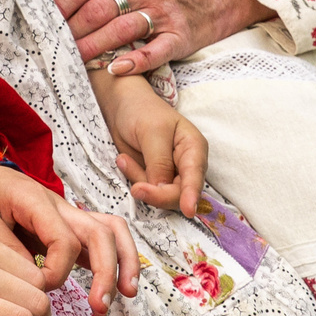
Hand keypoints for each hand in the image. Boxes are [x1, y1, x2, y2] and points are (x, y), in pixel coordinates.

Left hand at [0, 165, 135, 315]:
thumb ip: (6, 247)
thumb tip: (35, 279)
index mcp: (36, 201)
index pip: (65, 241)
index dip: (58, 271)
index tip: (39, 287)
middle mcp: (60, 205)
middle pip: (100, 233)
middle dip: (107, 271)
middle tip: (100, 307)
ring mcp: (69, 214)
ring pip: (111, 231)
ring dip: (124, 262)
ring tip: (127, 295)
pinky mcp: (70, 225)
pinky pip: (104, 236)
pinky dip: (117, 257)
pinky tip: (119, 283)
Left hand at [53, 0, 272, 70]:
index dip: (63, 1)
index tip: (47, 17)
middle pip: (100, 8)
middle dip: (73, 27)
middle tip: (55, 43)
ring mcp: (164, 12)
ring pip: (122, 29)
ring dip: (95, 46)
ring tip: (75, 58)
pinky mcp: (180, 36)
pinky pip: (156, 50)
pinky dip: (135, 61)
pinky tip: (116, 68)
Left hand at [89, 66, 205, 216]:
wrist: (121, 105)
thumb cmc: (141, 110)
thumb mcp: (151, 132)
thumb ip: (158, 162)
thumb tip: (162, 188)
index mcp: (194, 148)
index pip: (194, 176)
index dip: (191, 195)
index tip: (188, 210)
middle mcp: (186, 165)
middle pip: (179, 193)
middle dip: (157, 193)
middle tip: (136, 188)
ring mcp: (170, 173)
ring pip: (161, 194)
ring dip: (140, 181)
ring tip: (123, 159)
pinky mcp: (154, 177)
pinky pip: (146, 188)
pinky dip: (134, 178)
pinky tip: (124, 160)